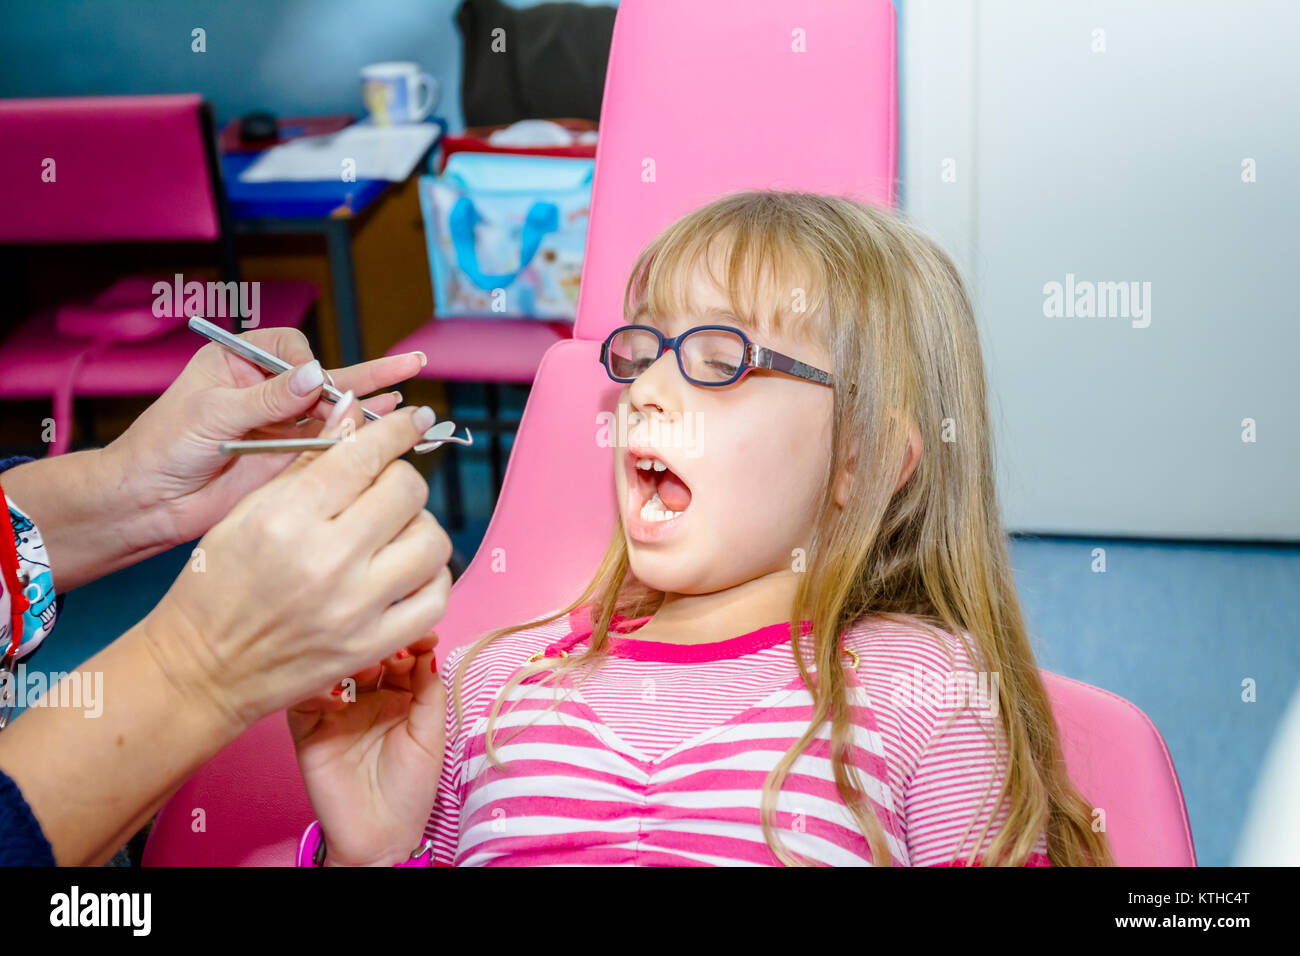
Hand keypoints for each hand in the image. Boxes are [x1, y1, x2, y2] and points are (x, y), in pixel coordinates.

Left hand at [105, 326, 427, 549]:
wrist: (149, 502)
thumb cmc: (161, 447)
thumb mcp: (210, 414)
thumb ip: (265, 399)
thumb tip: (314, 375)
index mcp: (239, 361)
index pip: (291, 349)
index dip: (307, 368)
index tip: (311, 388)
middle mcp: (266, 388)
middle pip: (324, 377)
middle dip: (364, 376)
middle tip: (408, 366)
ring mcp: (282, 421)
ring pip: (335, 407)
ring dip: (372, 400)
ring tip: (411, 383)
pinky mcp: (291, 454)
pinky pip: (332, 439)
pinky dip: (363, 429)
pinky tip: (395, 413)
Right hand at [140, 402, 452, 737]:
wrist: (201, 669)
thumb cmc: (217, 586)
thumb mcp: (247, 512)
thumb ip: (308, 461)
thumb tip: (354, 411)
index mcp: (287, 519)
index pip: (364, 455)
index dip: (398, 429)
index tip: (415, 420)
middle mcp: (326, 562)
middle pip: (407, 491)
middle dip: (401, 479)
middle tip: (385, 488)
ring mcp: (354, 608)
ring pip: (432, 541)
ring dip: (420, 527)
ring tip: (393, 533)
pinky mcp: (372, 645)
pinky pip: (437, 597)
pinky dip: (431, 577)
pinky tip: (406, 571)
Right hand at [289, 633, 446, 866]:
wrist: (381, 836)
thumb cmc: (410, 789)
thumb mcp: (430, 736)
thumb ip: (429, 692)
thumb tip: (427, 648)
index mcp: (398, 693)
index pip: (400, 652)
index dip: (410, 639)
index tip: (422, 634)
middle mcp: (366, 695)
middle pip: (366, 654)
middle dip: (379, 643)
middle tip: (392, 647)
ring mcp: (336, 709)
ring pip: (334, 669)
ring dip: (348, 661)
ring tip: (368, 667)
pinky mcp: (308, 728)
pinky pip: (304, 699)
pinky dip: (317, 689)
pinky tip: (339, 694)